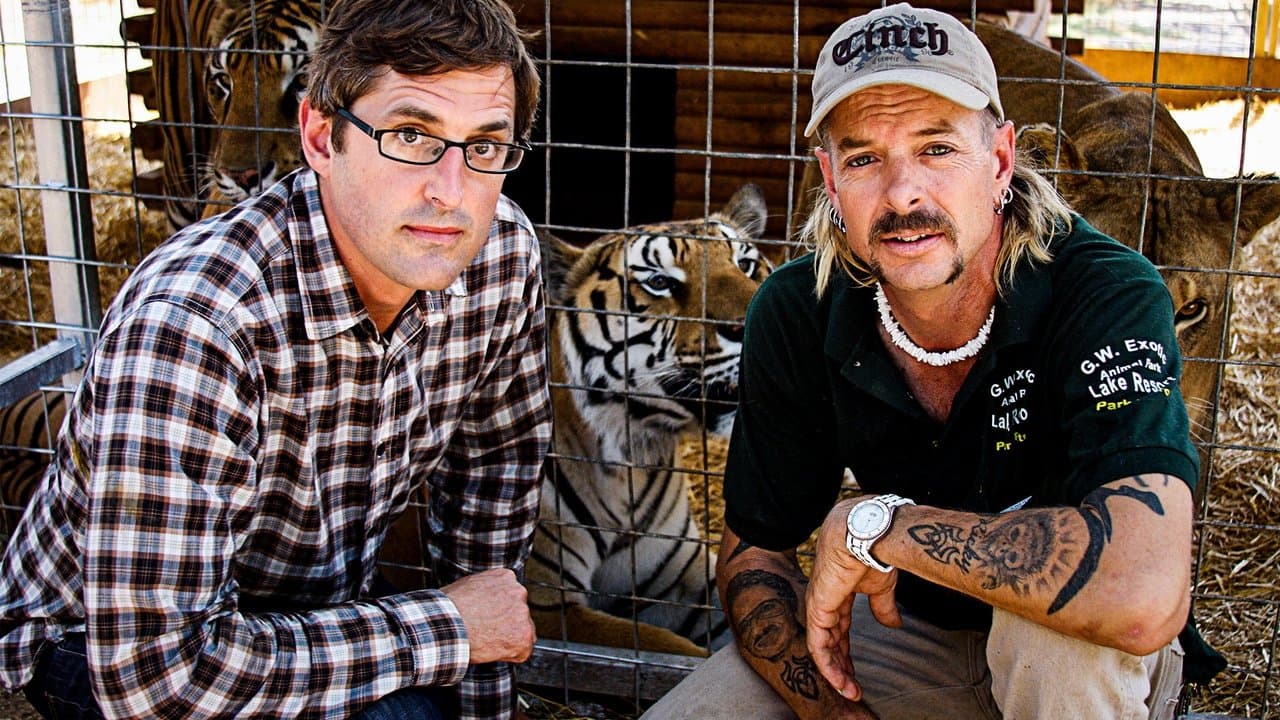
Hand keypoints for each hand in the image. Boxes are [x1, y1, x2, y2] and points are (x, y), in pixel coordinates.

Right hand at [443, 568, 535, 663]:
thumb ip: (486, 589)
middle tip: (487, 630)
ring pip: (523, 630)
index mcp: (506, 577)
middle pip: (519, 612)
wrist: (447, 625)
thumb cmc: (450, 608)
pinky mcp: (524, 636)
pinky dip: (510, 654)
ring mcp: (523, 614)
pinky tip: (493, 650)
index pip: (512, 594)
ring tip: (487, 640)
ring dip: (509, 637)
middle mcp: (518, 592)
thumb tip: (485, 598)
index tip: (491, 617)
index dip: (500, 609)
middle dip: (507, 622)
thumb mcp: (469, 585)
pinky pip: (522, 650)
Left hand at [804, 499, 901, 701]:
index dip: (847, 651)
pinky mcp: (817, 609)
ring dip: (835, 671)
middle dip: (841, 665)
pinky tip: (840, 680)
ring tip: (850, 691)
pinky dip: (828, 665)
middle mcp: (825, 600)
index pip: (840, 629)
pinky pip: (818, 645)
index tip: (857, 673)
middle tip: (853, 688)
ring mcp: (818, 604)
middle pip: (830, 640)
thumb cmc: (875, 552)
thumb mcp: (880, 587)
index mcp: (838, 593)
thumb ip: (882, 606)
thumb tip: (893, 624)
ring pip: (822, 647)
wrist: (869, 534)